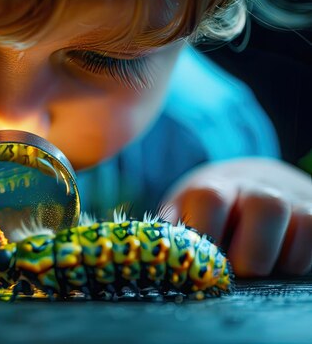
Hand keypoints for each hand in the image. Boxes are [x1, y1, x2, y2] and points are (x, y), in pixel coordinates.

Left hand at [164, 157, 311, 276]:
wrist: (250, 182)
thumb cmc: (209, 214)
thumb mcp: (183, 214)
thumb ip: (170, 232)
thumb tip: (156, 255)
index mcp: (215, 185)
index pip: (211, 199)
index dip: (205, 233)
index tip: (199, 263)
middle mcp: (258, 186)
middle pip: (267, 208)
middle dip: (250, 254)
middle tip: (235, 272)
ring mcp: (292, 198)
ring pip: (303, 223)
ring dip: (281, 259)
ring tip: (260, 267)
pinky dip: (301, 259)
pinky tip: (282, 262)